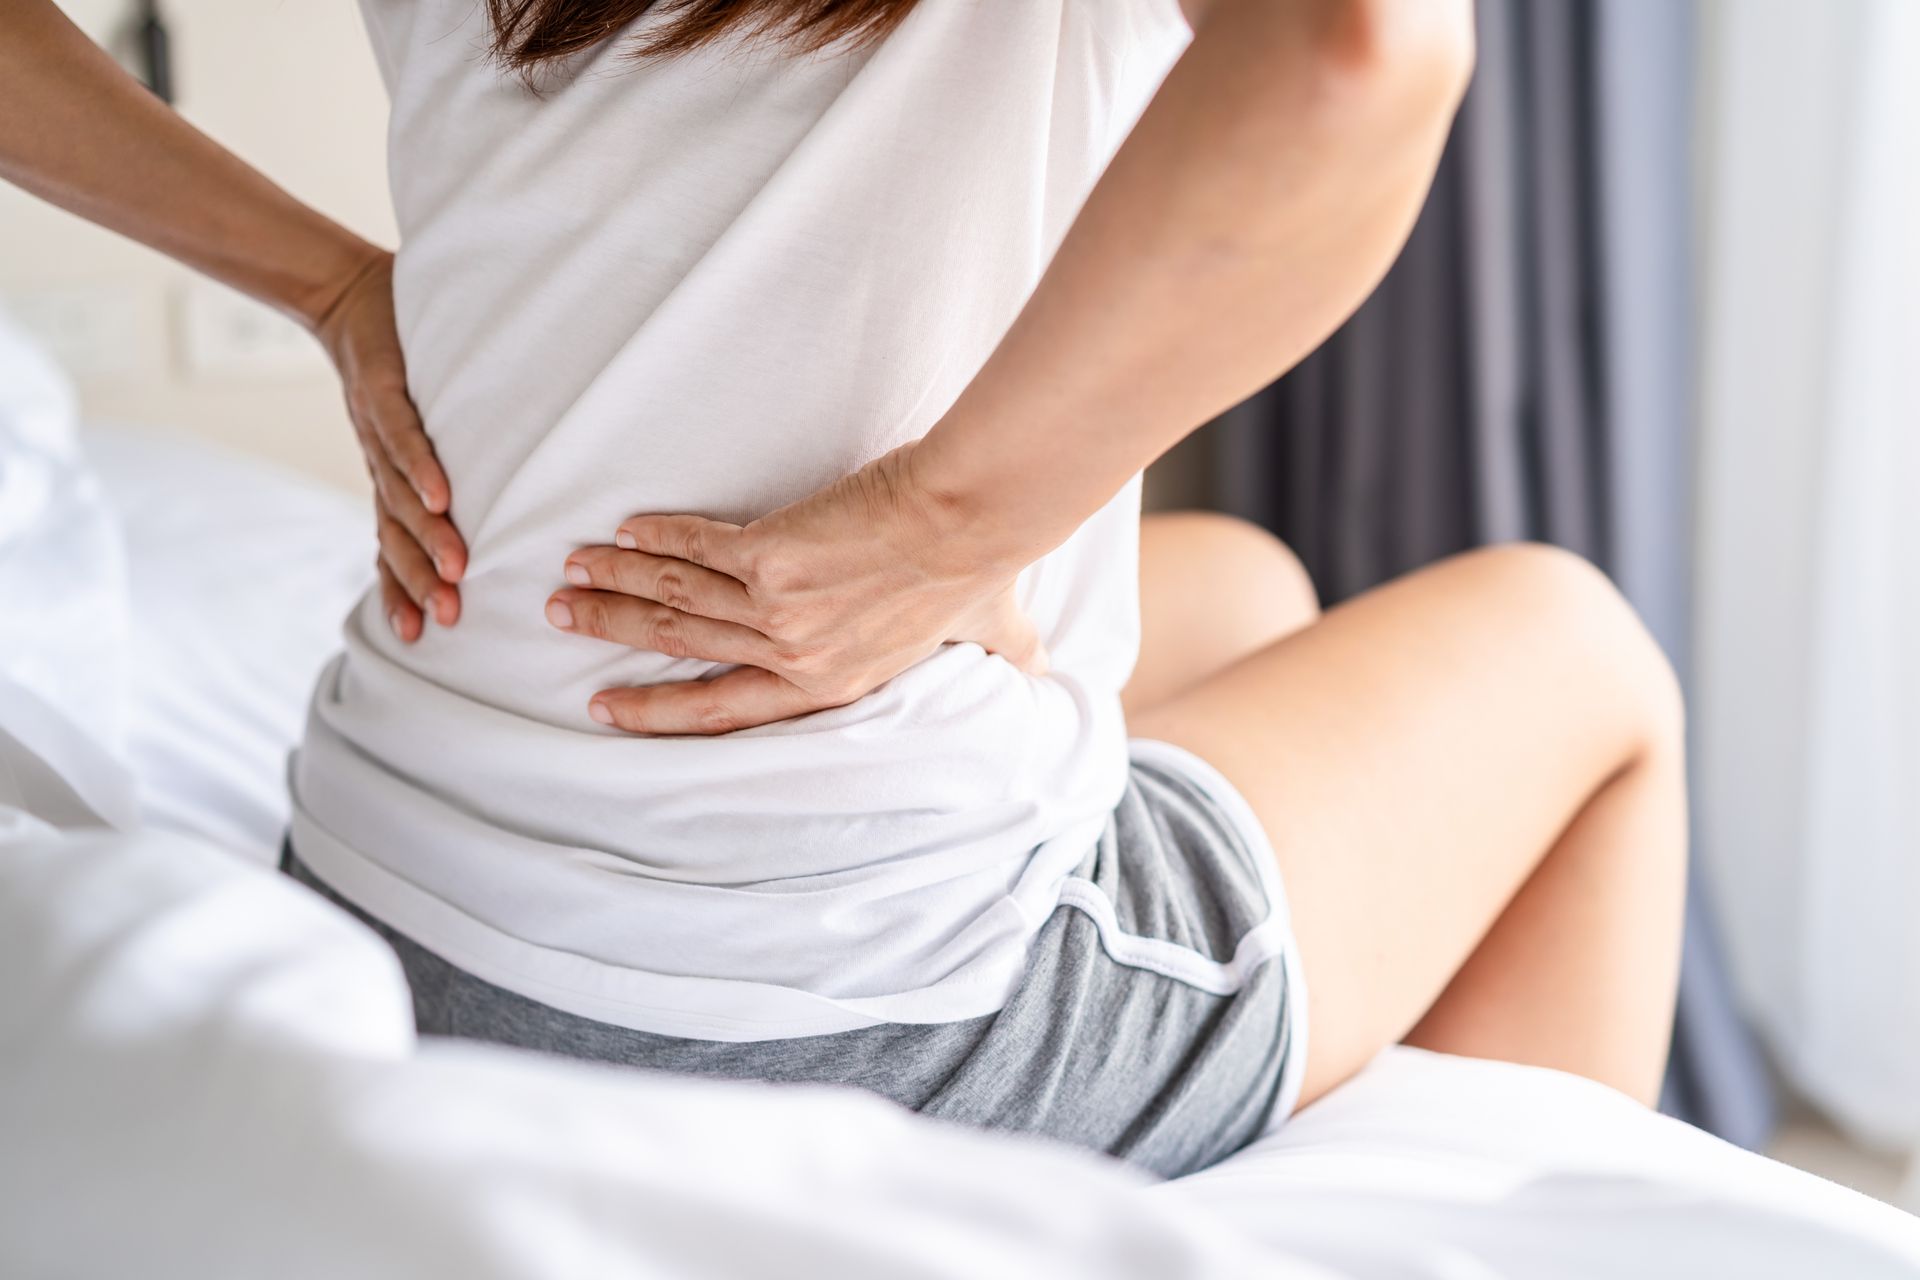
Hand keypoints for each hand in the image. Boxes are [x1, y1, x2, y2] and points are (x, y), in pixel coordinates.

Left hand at [311, 251, 464, 641]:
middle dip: (419, 579)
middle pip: (396, 534)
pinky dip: (420, 468)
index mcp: (389, 478)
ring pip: (400, 496)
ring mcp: (377, 431)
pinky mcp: (380, 391)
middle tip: (449, 619)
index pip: (391, 543)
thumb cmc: (399, 364)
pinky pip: (402, 436)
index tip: (418, 634)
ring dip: (427, 537)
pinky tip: (440, 498)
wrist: (348, 298)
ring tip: (457, 571)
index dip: (399, 587)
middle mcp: (381, 465)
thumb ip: (448, 459)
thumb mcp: (423, 422)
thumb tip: (491, 498)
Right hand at [546, 444, 1047, 733]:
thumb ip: (1007, 661)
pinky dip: (654, 542)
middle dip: (613, 639)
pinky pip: (693, 551)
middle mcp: (795, 655)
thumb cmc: (981, 572)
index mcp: (832, 683)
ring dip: (613, 589)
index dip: (665, 713)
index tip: (611, 711)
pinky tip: (619, 535)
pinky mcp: (767, 554)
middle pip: (682, 652)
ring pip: (673, 602)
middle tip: (560, 623)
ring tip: (565, 578)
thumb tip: (1048, 677)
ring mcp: (776, 608)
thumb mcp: (997, 637)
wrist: (968, 517)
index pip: (729, 709)